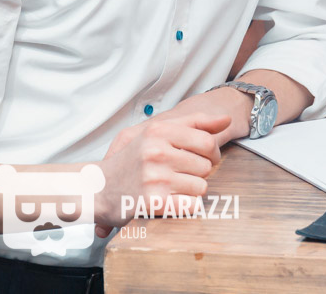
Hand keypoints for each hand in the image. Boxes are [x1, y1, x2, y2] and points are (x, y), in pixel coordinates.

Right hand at [93, 112, 229, 236]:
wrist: (98, 188)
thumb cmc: (132, 159)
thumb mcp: (157, 132)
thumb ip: (194, 123)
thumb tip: (226, 119)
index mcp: (158, 131)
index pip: (207, 142)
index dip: (212, 154)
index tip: (204, 159)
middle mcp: (156, 152)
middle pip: (206, 166)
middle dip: (197, 173)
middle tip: (177, 174)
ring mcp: (155, 177)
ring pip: (201, 187)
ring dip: (190, 191)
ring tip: (170, 188)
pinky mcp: (154, 202)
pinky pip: (192, 206)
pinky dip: (184, 206)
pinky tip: (169, 201)